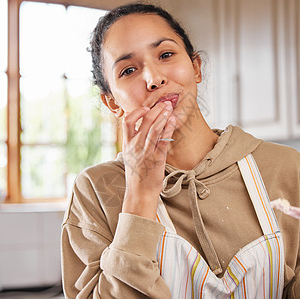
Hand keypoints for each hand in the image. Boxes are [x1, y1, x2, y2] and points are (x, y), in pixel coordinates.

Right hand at [122, 101, 175, 219]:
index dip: (136, 112)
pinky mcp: (157, 159)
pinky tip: (173, 121)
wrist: (139, 193)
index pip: (127, 121)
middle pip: (144, 121)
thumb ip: (134, 143)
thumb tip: (141, 130)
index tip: (145, 108)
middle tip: (164, 103)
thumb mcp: (130, 157)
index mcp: (127, 144)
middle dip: (156, 109)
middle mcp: (135, 146)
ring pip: (154, 128)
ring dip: (163, 115)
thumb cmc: (136, 176)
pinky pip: (163, 140)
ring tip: (170, 107)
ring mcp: (146, 152)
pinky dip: (168, 129)